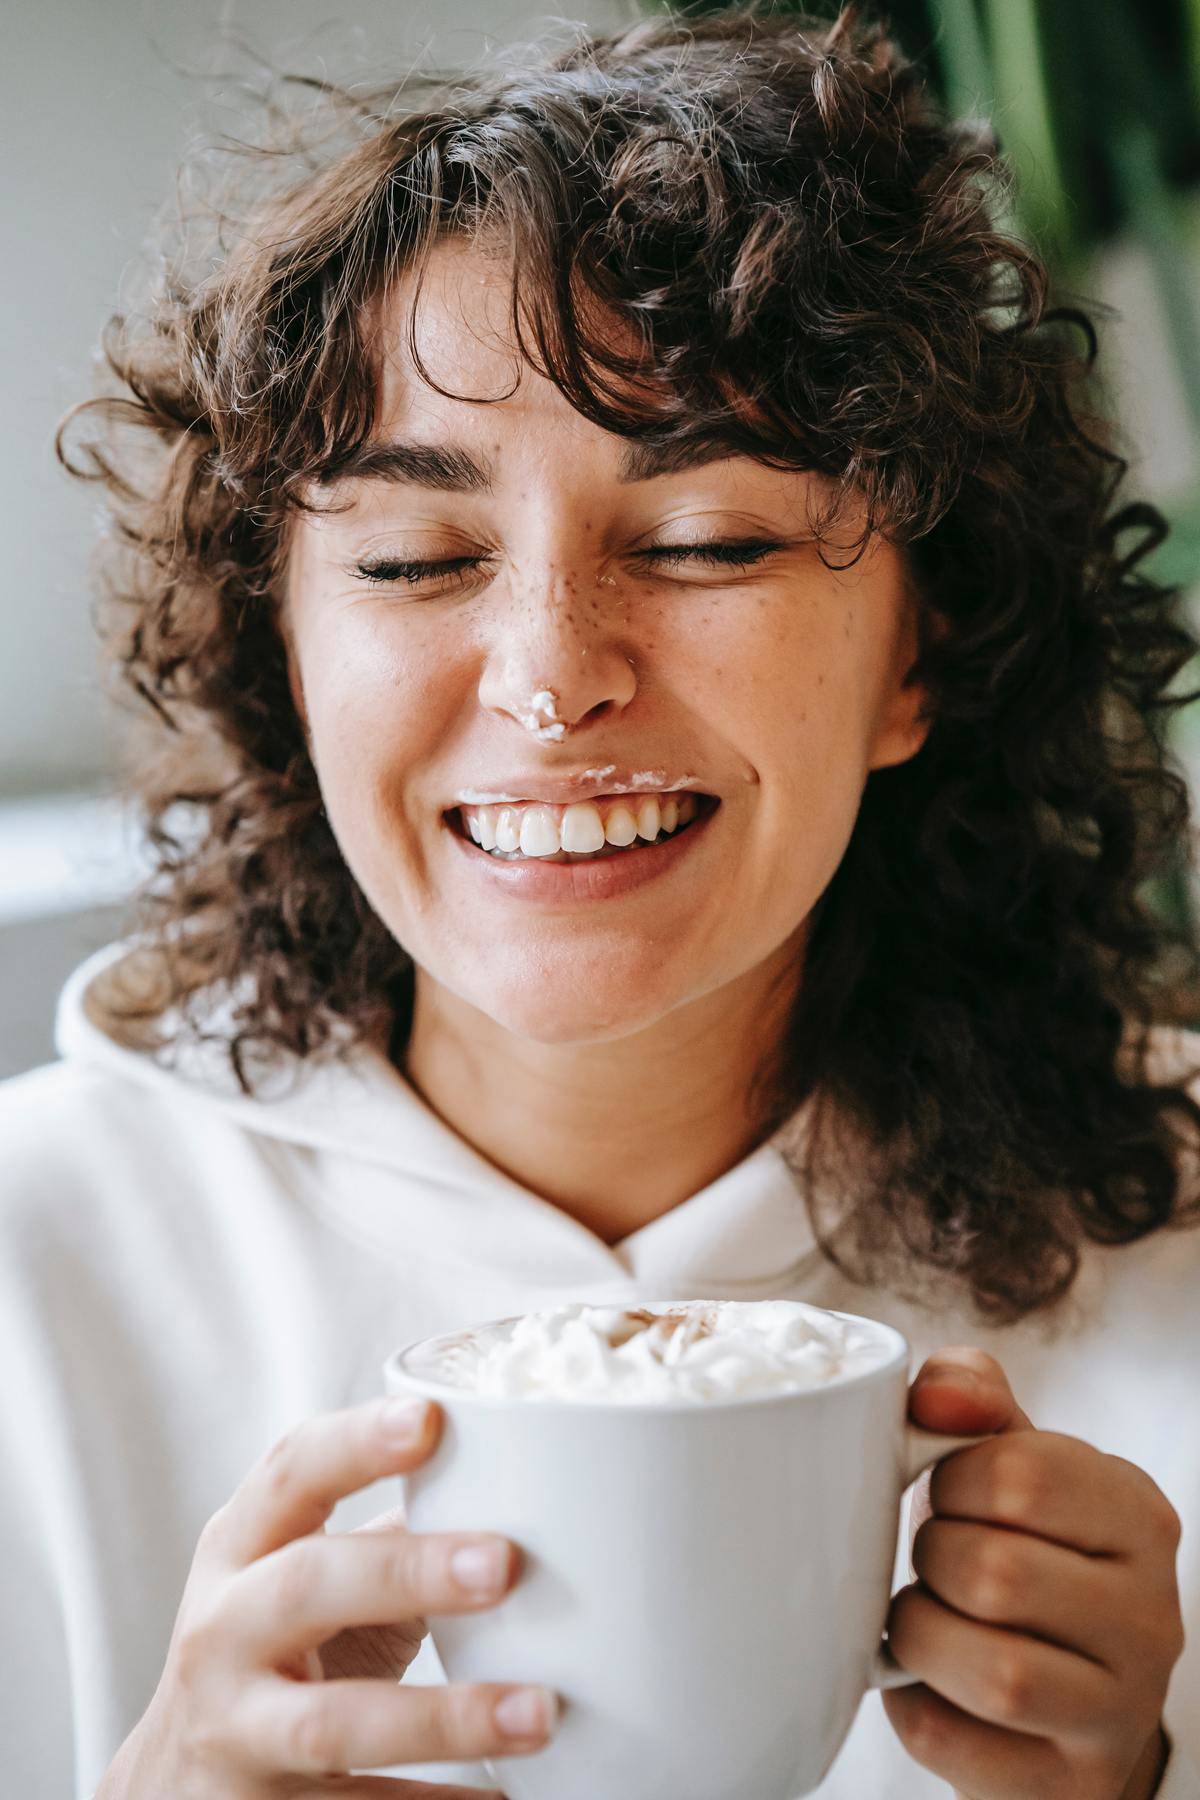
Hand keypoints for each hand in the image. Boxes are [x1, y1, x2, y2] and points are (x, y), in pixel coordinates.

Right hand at [96, 1395, 554, 1796]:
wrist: (174, 1781)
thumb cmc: (271, 1647)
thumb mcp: (298, 1574)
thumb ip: (388, 1533)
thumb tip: (524, 1488)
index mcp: (240, 1546)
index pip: (291, 1472)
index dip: (357, 1442)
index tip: (429, 1420)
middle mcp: (224, 1629)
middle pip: (306, 1586)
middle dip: (404, 1571)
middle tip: (505, 1563)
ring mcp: (236, 1728)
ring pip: (331, 1724)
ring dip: (442, 1718)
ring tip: (538, 1711)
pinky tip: (504, 1797)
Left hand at [882, 1348, 1183, 1799]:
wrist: (1054, 1698)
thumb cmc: (1014, 1551)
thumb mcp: (1005, 1462)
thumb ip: (970, 1397)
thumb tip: (936, 1394)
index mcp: (1136, 1514)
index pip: (1025, 1472)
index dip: (954, 1479)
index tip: (949, 1495)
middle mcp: (1151, 1616)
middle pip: (997, 1573)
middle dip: (931, 1562)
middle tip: (934, 1565)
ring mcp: (1121, 1710)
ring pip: (994, 1672)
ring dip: (921, 1635)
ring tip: (923, 1620)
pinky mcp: (1070, 1784)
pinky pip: (954, 1741)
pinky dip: (912, 1706)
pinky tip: (925, 1683)